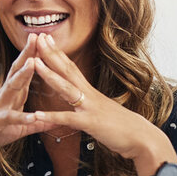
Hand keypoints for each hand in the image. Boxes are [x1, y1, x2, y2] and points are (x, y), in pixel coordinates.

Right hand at [0, 35, 54, 158]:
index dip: (34, 55)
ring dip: (23, 75)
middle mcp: (5, 95)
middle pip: (17, 71)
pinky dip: (23, 117)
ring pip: (13, 87)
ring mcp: (0, 106)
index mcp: (12, 94)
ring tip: (34, 62)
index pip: (24, 71)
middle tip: (36, 36)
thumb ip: (36, 124)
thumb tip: (53, 121)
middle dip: (28, 54)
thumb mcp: (19, 128)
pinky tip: (34, 115)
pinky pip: (11, 118)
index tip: (44, 40)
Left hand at [24, 34, 171, 172]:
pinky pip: (67, 119)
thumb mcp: (103, 111)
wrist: (143, 138)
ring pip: (66, 88)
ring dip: (49, 75)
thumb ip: (91, 105)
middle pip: (68, 70)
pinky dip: (51, 116)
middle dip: (51, 53)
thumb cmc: (124, 127)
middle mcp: (90, 95)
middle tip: (38, 37)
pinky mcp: (90, 123)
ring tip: (33, 63)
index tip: (47, 39)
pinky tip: (36, 114)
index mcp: (91, 92)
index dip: (58, 53)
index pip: (72, 68)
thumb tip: (83, 102)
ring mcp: (89, 108)